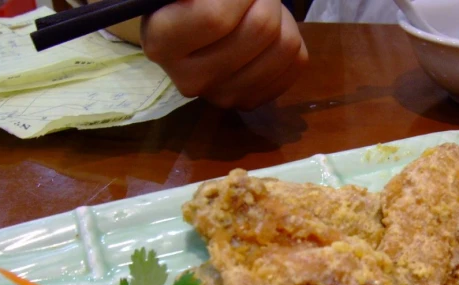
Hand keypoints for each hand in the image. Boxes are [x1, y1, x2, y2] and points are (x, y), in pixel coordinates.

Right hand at [141, 0, 307, 109]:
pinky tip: (269, 30)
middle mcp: (190, 79)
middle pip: (261, 28)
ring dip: (281, 15)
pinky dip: (291, 34)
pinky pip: (296, 62)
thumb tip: (237, 4)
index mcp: (163, 42)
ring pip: (285, 45)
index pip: (218, 16)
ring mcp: (223, 96)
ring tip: (260, 7)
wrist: (190, 28)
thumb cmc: (189, 1)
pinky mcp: (251, 100)